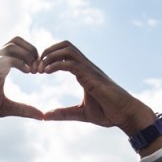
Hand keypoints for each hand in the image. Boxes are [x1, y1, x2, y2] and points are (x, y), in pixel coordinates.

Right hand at [0, 37, 44, 136]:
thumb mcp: (5, 108)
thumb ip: (23, 110)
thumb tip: (42, 116)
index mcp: (2, 67)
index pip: (21, 48)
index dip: (34, 56)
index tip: (42, 72)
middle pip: (17, 40)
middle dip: (32, 50)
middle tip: (40, 68)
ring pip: (11, 45)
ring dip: (27, 54)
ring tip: (34, 71)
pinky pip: (2, 59)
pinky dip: (18, 62)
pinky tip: (26, 71)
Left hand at [39, 41, 157, 139]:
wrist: (126, 115)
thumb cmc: (109, 113)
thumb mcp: (80, 114)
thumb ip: (63, 113)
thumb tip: (45, 116)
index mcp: (84, 72)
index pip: (65, 54)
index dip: (49, 58)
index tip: (37, 70)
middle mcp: (87, 67)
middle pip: (65, 45)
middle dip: (47, 51)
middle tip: (35, 66)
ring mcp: (90, 70)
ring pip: (67, 50)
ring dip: (50, 55)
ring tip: (40, 68)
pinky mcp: (91, 77)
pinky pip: (71, 64)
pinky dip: (56, 64)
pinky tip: (47, 72)